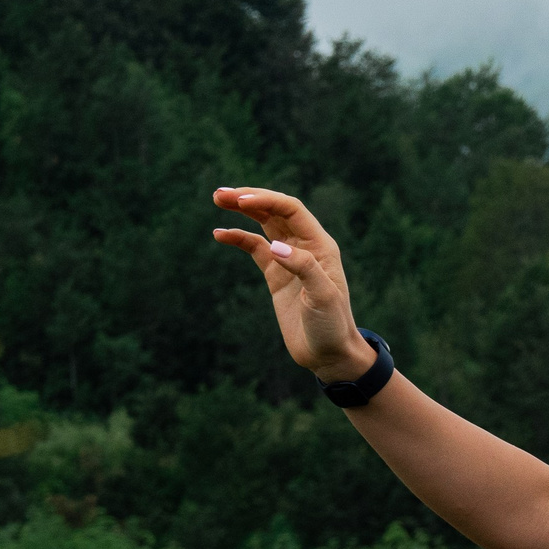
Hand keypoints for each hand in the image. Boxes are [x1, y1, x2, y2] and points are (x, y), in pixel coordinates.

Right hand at [210, 187, 372, 381]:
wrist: (328, 353)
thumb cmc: (332, 325)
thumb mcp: (323, 297)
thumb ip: (304, 269)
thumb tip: (277, 247)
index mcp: (320, 246)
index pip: (291, 210)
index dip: (266, 200)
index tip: (240, 201)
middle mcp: (305, 247)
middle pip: (275, 211)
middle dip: (249, 198)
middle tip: (220, 195)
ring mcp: (288, 259)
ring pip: (264, 224)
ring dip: (242, 211)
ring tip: (217, 200)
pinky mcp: (276, 275)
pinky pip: (254, 248)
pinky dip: (238, 238)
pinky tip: (220, 234)